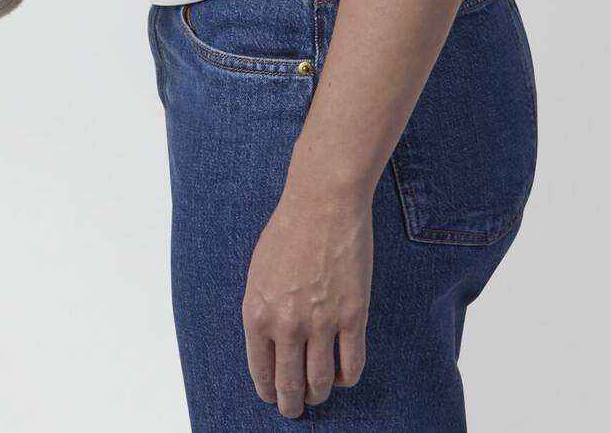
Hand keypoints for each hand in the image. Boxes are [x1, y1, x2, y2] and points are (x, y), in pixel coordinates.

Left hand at [242, 185, 371, 418]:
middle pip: (290, 386)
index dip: (269, 391)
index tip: (274, 396)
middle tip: (295, 408)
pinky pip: (351, 366)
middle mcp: (287, 326)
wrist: (323, 202)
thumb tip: (270, 344)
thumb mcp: (258, 273)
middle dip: (292, 404)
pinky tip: (342, 372)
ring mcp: (321, 323)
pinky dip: (346, 377)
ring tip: (319, 392)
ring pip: (320, 383)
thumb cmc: (288, 229)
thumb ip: (262, 310)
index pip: (261, 373)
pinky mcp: (353, 316)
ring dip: (318, 394)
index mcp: (257, 314)